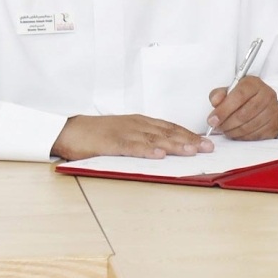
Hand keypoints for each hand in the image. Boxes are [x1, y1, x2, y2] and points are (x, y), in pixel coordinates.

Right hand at [52, 114, 213, 160]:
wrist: (70, 130)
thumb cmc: (98, 134)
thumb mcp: (126, 133)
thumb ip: (144, 139)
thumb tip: (166, 150)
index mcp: (141, 122)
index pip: (171, 127)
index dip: (189, 134)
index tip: (205, 142)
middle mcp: (137, 125)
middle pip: (168, 132)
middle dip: (189, 140)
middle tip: (207, 148)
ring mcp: (125, 133)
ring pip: (154, 139)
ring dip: (174, 145)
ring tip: (191, 150)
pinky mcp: (112, 143)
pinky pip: (132, 147)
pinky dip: (147, 151)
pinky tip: (159, 155)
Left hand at [207, 76, 277, 140]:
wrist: (262, 103)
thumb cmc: (243, 97)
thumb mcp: (229, 91)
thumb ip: (219, 95)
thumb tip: (215, 101)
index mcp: (254, 83)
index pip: (239, 96)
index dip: (224, 109)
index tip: (212, 120)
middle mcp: (267, 95)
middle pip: (244, 113)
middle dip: (227, 123)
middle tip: (218, 127)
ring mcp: (273, 111)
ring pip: (249, 126)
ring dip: (233, 131)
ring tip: (226, 130)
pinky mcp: (274, 125)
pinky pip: (256, 135)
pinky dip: (243, 137)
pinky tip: (237, 133)